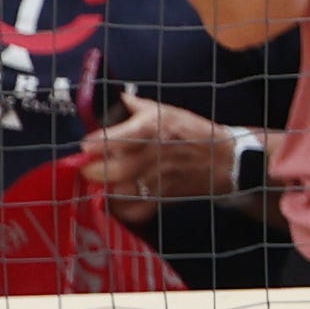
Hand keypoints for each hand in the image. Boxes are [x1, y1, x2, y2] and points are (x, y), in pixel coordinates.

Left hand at [81, 95, 235, 211]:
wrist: (223, 159)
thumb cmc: (192, 131)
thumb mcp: (167, 111)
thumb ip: (138, 107)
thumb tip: (119, 97)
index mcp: (150, 129)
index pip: (111, 140)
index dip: (92, 145)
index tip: (86, 146)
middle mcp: (150, 155)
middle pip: (108, 170)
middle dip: (91, 169)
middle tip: (88, 166)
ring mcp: (155, 180)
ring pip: (117, 192)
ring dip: (103, 188)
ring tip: (99, 182)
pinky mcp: (160, 198)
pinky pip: (132, 210)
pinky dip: (120, 208)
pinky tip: (115, 198)